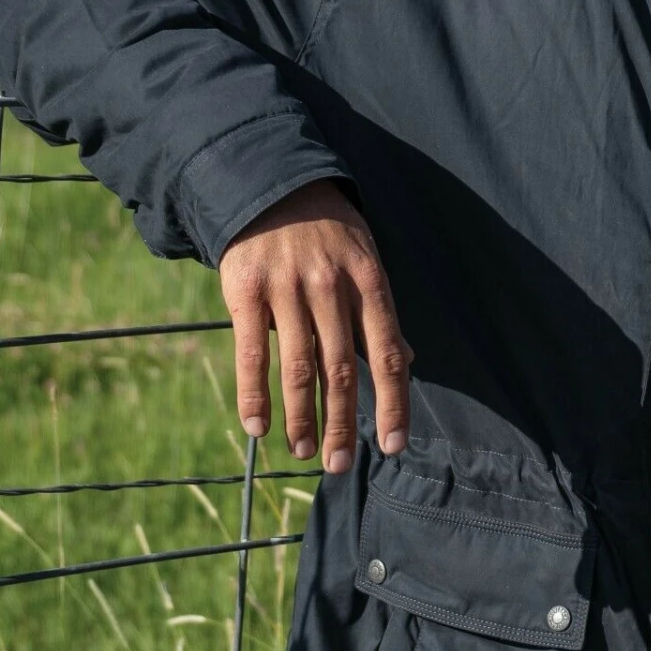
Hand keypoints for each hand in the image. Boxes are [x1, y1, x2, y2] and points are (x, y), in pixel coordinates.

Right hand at [218, 178, 413, 471]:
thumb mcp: (365, 261)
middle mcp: (331, 288)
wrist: (270, 185)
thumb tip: (405, 363)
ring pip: (298, 367)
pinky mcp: (246, 290)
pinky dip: (254, 394)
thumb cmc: (328, 233)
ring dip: (302, 417)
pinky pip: (251, 352)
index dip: (393, 404)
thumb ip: (378, 315)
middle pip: (341, 370)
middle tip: (339, 465)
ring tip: (305, 452)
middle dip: (343, 423)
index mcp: (369, 283)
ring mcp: (287, 289)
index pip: (387, 355)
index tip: (393, 446)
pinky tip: (259, 427)